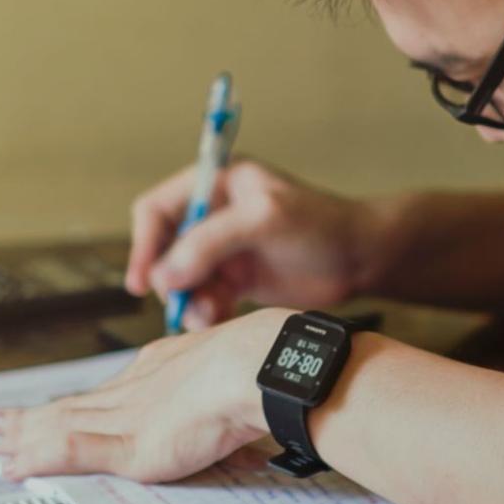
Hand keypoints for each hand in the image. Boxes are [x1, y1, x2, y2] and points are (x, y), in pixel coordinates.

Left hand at [0, 308, 286, 482]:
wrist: (260, 369)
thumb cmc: (262, 375)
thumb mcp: (235, 384)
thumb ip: (220, 401)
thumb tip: (233, 423)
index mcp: (159, 370)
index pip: (105, 392)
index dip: (74, 403)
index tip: (50, 410)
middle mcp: (134, 388)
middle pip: (72, 406)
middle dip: (33, 418)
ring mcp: (127, 415)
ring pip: (59, 424)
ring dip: (23, 436)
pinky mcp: (127, 444)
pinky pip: (67, 449)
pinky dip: (37, 458)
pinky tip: (13, 467)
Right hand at [126, 158, 376, 329]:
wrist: (361, 258)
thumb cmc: (320, 225)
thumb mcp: (264, 220)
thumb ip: (211, 242)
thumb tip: (164, 274)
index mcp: (216, 184)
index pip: (157, 209)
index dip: (144, 243)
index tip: (143, 281)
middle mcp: (215, 215)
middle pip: (165, 250)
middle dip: (170, 279)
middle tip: (183, 304)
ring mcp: (224, 249)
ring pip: (183, 280)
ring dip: (189, 301)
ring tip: (208, 316)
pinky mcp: (237, 279)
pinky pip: (204, 298)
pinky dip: (205, 312)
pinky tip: (218, 320)